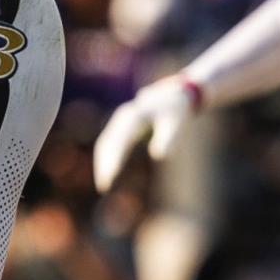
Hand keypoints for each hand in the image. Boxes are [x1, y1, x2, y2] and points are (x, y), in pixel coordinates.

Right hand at [92, 76, 198, 191]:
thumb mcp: (176, 123)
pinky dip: (107, 157)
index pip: (119, 139)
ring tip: (104, 184)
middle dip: (104, 163)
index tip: (111, 176)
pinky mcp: (121, 126)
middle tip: (104, 186)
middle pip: (107, 142)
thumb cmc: (176, 111)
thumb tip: (159, 156)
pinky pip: (109, 142)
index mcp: (135, 116)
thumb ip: (169, 138)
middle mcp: (123, 117)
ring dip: (102, 162)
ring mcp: (120, 120)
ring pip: (105, 143)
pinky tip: (109, 172)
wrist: (175, 94)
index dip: (114, 158)